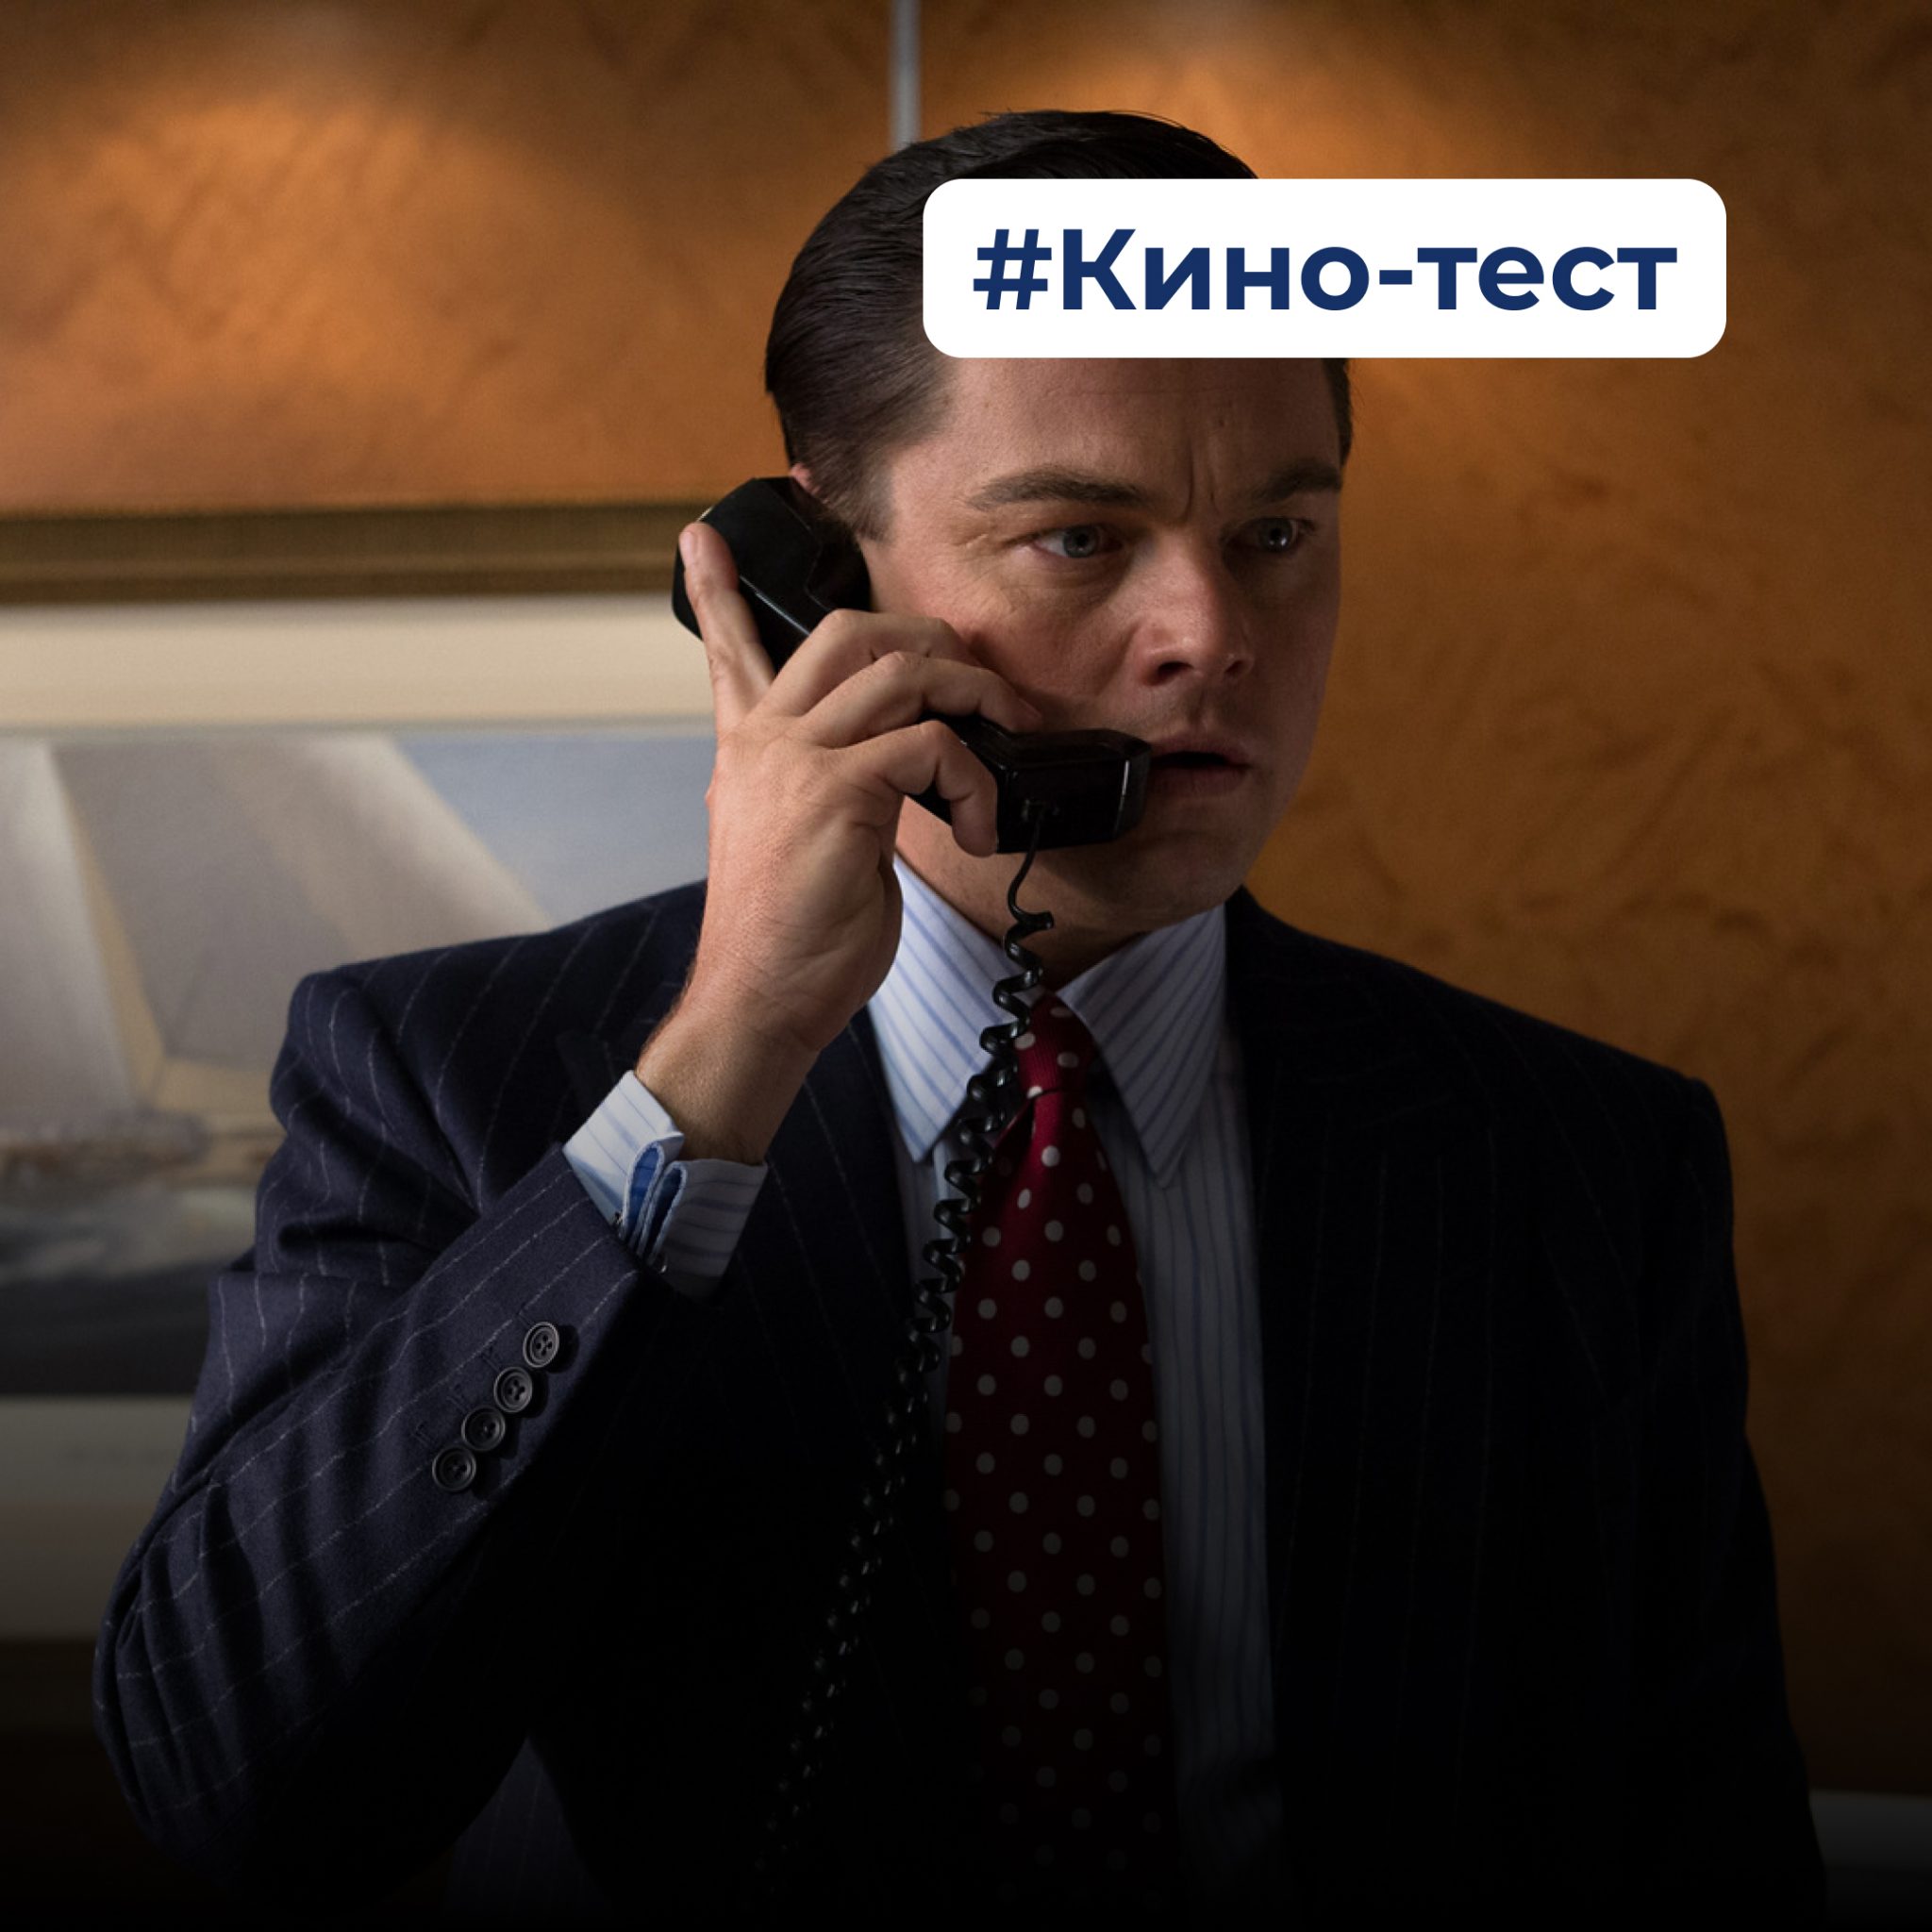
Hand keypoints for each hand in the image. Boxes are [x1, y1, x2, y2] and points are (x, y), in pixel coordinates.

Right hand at [673, 517, 1041, 1063]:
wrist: (760, 999)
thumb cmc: (791, 936)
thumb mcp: (804, 843)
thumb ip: (835, 788)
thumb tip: (904, 769)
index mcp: (747, 751)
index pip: (729, 652)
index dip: (717, 591)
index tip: (703, 537)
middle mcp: (763, 741)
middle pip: (849, 633)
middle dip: (932, 640)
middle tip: (980, 686)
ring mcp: (795, 759)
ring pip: (904, 673)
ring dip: (977, 700)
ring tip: (1008, 740)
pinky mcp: (837, 792)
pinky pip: (933, 746)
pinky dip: (976, 781)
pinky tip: (977, 828)